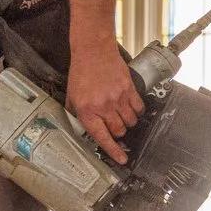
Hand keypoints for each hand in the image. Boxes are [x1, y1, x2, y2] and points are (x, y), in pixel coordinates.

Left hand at [65, 36, 144, 164]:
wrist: (93, 51)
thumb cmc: (81, 72)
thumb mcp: (72, 96)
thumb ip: (77, 113)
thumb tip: (82, 128)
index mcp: (87, 111)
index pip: (102, 137)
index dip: (113, 151)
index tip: (122, 159)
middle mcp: (104, 107)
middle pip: (119, 131)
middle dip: (117, 132)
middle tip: (114, 125)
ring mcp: (118, 98)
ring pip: (130, 121)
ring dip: (127, 122)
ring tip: (121, 114)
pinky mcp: (129, 89)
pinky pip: (139, 107)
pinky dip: (136, 111)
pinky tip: (131, 106)